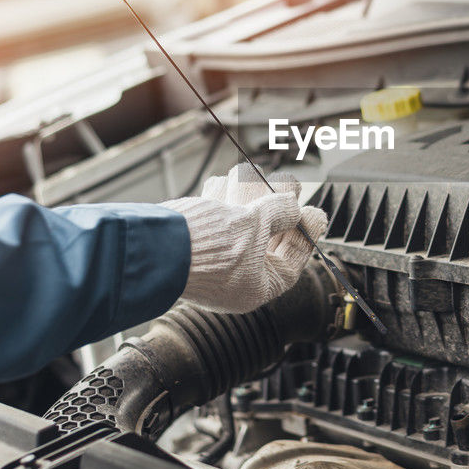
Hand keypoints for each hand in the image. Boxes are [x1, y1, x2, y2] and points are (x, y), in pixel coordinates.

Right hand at [162, 164, 327, 314]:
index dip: (306, 235)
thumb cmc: (203, 249)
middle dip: (276, 211)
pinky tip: (223, 185)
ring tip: (254, 179)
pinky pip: (218, 218)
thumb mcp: (253, 226)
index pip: (291, 262)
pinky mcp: (196, 240)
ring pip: (242, 223)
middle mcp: (234, 278)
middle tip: (290, 190)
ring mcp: (214, 258)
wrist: (152, 244)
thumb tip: (294, 207)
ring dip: (249, 198)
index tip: (316, 214)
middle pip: (267, 240)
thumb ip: (279, 214)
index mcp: (255, 289)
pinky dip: (223, 199)